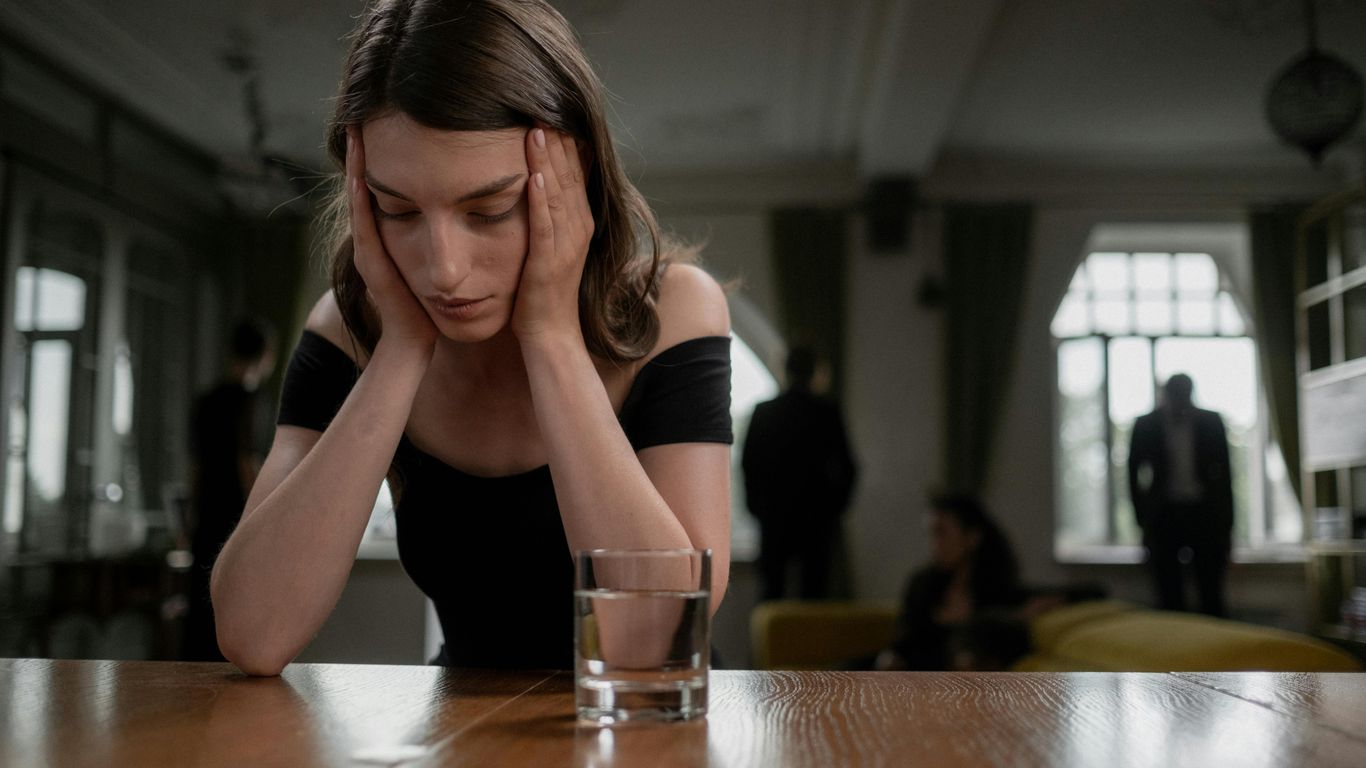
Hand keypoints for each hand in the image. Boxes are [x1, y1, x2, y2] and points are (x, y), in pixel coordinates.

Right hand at [346, 128, 437, 353]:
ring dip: (357, 166)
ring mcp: (368, 249)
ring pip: (359, 199)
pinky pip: (363, 226)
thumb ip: (437, 231)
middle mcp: (374, 237)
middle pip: (365, 184)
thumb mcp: (434, 256)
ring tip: (357, 130)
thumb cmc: (429, 303)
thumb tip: (459, 202)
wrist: (415, 341)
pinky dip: (360, 201)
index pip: (383, 184)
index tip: (388, 120)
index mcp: (391, 233)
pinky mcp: (371, 264)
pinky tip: (360, 176)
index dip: (384, 154)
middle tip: (363, 112)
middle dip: (364, 151)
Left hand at [512, 127, 593, 346]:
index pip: (574, 172)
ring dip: (548, 161)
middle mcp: (579, 229)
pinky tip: (535, 176)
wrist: (550, 336)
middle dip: (556, 141)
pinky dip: (541, 200)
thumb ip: (549, 216)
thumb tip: (537, 184)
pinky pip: (545, 225)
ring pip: (558, 194)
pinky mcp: (549, 262)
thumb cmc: (543, 293)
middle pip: (569, 176)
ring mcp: (566, 246)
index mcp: (580, 223)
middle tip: (543, 104)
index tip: (549, 110)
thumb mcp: (550, 247)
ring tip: (537, 129)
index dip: (564, 142)